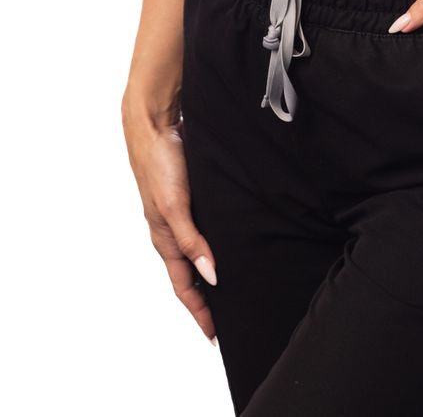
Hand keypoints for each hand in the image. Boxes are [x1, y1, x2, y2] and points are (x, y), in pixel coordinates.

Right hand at [121, 101, 218, 344]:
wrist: (155, 122)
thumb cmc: (160, 162)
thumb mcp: (176, 205)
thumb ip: (192, 240)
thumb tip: (211, 275)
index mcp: (165, 238)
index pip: (184, 286)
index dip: (199, 311)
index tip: (215, 334)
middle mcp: (172, 229)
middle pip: (190, 273)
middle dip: (206, 297)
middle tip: (227, 316)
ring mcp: (181, 212)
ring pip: (197, 251)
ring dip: (210, 271)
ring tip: (233, 286)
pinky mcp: (191, 195)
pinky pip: (204, 228)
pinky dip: (214, 243)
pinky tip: (230, 242)